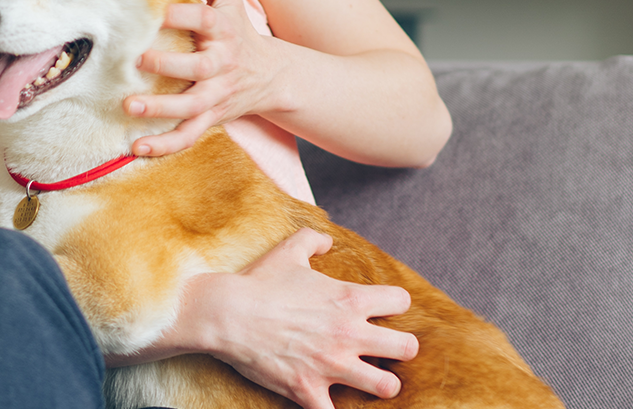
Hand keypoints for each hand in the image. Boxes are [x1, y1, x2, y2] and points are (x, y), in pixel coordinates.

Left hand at [127, 0, 289, 155]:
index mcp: (223, 30)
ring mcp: (216, 96)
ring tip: (130, 107)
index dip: (184, 15)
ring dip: (161, 110)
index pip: (205, 19)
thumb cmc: (237, 29)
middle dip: (169, 66)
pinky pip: (188, 136)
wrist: (272, 75)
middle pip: (199, 69)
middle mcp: (221, 65)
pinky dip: (164, 146)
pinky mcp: (210, 118)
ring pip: (191, 108)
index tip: (158, 11)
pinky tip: (136, 148)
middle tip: (139, 59)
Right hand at [183, 228, 417, 408]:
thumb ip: (313, 240)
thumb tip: (326, 240)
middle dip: (401, 349)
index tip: (384, 310)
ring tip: (372, 381)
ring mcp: (331, 365)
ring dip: (382, 384)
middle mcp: (349, 334)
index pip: (401, 302)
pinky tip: (329, 401)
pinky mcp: (308, 389)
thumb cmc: (258, 282)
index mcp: (350, 299)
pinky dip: (332, 408)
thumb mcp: (288, 252)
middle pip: (406, 348)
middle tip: (386, 350)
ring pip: (385, 386)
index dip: (395, 305)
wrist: (226, 314)